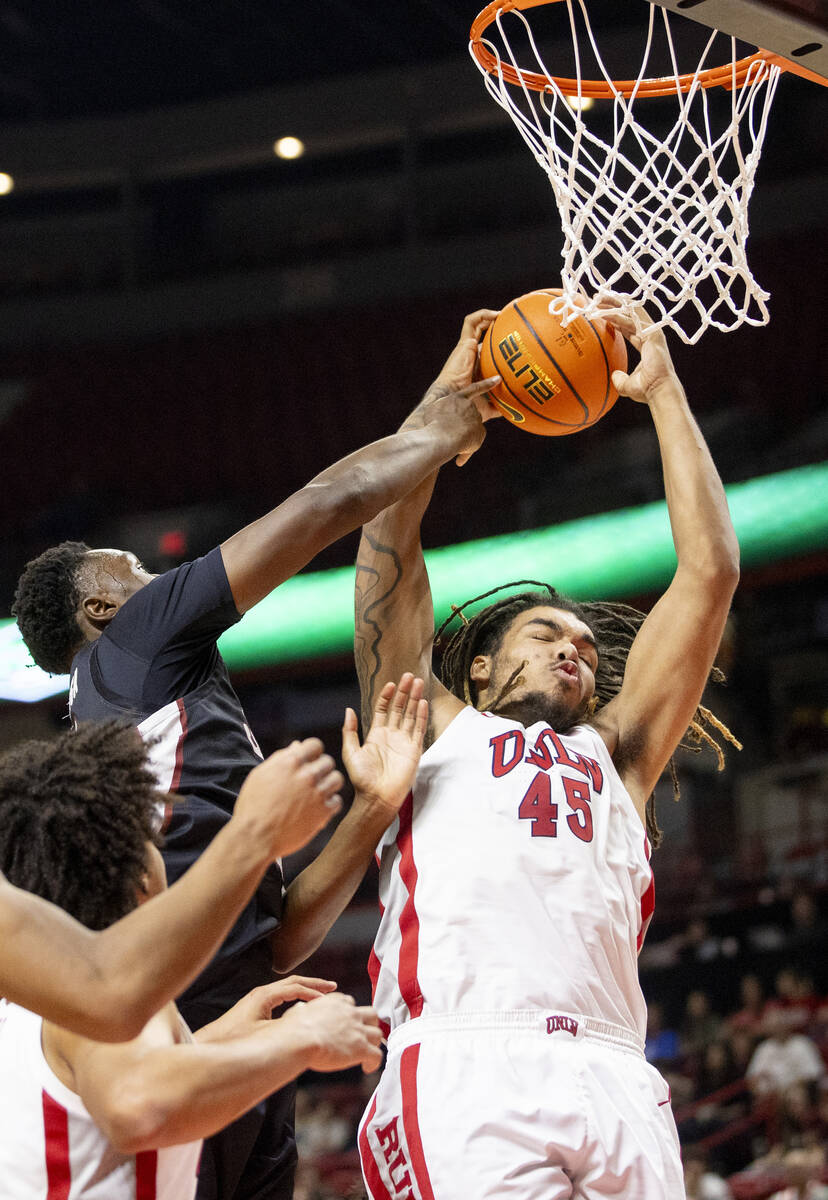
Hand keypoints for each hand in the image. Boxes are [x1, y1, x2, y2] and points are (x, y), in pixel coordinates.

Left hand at [195, 977, 337, 1042]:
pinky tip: (303, 1006)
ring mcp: (258, 999)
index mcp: (265, 995)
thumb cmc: (234, 1041)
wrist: (209, 1045)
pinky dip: (296, 997)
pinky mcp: (255, 1007)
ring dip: (306, 989)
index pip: (296, 987)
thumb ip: (286, 1028)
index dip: (315, 993)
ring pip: (288, 988)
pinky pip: (281, 996)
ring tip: (323, 994)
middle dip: (314, 984)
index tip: (330, 1001)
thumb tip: (308, 1025)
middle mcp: (262, 993)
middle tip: (333, 987)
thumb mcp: (264, 1035)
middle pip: (294, 981)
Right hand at [233, 739, 343, 858]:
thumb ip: (281, 757)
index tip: (308, 762)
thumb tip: (297, 746)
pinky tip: (319, 808)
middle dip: (321, 769)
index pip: (315, 745)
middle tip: (312, 780)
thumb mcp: (261, 775)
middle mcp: (306, 775)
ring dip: (329, 785)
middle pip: (328, 762)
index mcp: (290, 762)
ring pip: (337, 779)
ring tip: (319, 793)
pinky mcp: (323, 812)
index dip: (312, 753)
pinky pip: (337, 801)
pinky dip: (330, 805)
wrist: (254, 837)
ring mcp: (316, 793)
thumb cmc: (253, 805)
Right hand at [281, 992, 383, 1073]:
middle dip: (369, 1024)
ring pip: (378, 1033)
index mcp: (335, 1003)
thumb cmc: (294, 1029)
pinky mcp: (361, 1048)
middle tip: (364, 1035)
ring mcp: (357, 1030)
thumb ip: (303, 1010)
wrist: (300, 1040)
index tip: (347, 1022)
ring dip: (374, 1043)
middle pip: (371, 1014)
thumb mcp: (298, 1012)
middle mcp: (349, 1013)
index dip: (350, 1013)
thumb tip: (299, 1010)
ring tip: (368, 1052)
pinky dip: (374, 1062)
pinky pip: (377, 1055)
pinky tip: (367, 1068)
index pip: (349, 1003)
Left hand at [342, 674, 427, 820]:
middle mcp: (391, 735)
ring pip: (411, 715)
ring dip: (414, 699)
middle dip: (403, 692)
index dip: (386, 696)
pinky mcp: (414, 750)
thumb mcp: (350, 752)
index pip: (383, 709)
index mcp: (376, 734)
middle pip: (399, 708)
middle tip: (408, 676)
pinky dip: (421, 715)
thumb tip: (348, 709)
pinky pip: (419, 729)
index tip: (390, 684)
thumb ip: (350, 731)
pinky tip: (423, 702)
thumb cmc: (361, 778)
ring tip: (418, 682)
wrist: (376, 797)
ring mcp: (404, 742)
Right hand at [403, 309, 501, 465]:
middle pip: (482, 343)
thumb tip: (470, 454)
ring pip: (476, 328)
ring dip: (491, 316)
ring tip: (511, 309)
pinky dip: (485, 315)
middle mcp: (467, 365)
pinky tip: (501, 313)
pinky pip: (471, 324)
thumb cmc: (459, 429)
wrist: (447, 419)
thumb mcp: (479, 425)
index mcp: (473, 380)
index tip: (515, 356)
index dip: (498, 360)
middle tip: (517, 327)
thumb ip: (482, 432)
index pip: (486, 366)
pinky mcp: (461, 348)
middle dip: (498, 332)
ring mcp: (463, 355)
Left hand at [604, 306, 683, 404]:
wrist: (659, 390)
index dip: (615, 318)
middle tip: (597, 299)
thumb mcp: (628, 385)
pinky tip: (605, 310)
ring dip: (613, 305)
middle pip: (629, 314)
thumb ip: (620, 380)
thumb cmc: (647, 390)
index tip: (601, 312)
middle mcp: (649, 335)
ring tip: (598, 299)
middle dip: (613, 305)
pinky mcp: (652, 334)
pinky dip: (618, 314)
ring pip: (630, 313)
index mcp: (645, 343)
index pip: (628, 326)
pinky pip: (631, 321)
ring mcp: (652, 333)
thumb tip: (614, 375)